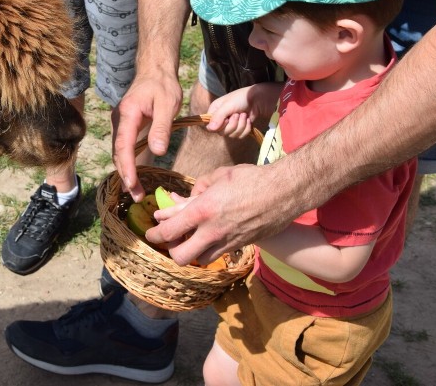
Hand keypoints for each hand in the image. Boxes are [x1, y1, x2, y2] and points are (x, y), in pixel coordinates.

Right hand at [112, 67, 182, 200]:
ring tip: (136, 192)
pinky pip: (123, 148)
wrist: (155, 71)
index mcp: (128, 113)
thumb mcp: (168, 104)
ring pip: (119, 152)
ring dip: (125, 172)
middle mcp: (119, 119)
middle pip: (118, 153)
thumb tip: (157, 152)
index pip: (124, 145)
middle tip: (137, 196)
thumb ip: (161, 128)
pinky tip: (133, 177)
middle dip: (126, 175)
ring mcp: (120, 123)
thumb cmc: (163, 86)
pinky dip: (127, 163)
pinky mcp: (125, 126)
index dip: (127, 167)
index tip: (132, 184)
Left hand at [145, 163, 302, 265]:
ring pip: (199, 259)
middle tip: (172, 237)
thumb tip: (183, 199)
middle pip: (180, 256)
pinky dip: (209, 248)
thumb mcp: (219, 176)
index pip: (168, 230)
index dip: (154, 233)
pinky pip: (217, 254)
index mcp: (203, 210)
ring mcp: (227, 242)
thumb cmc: (251, 178)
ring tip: (191, 237)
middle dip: (171, 249)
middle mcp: (212, 231)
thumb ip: (197, 190)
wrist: (284, 191)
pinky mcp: (240, 246)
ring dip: (192, 251)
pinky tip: (211, 235)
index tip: (151, 230)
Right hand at [206, 83, 280, 138]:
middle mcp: (220, 120)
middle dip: (233, 125)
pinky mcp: (239, 129)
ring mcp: (230, 125)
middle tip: (237, 114)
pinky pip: (240, 136)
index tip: (226, 119)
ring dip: (241, 125)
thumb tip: (209, 128)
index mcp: (214, 112)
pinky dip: (246, 128)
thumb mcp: (228, 105)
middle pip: (222, 133)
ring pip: (232, 135)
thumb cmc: (241, 98)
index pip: (210, 127)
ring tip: (244, 115)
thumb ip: (218, 116)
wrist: (258, 100)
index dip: (219, 126)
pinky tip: (248, 120)